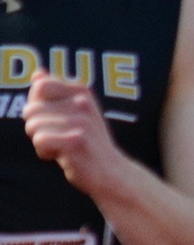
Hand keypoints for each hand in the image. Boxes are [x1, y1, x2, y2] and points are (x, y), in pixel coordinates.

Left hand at [21, 71, 129, 196]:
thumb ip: (54, 90)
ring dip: (41, 140)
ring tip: (61, 146)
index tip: (55, 118)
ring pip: (32, 126)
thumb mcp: (74, 111)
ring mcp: (81, 122)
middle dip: (37, 126)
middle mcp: (83, 103)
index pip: (39, 87)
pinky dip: (45, 152)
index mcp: (82, 91)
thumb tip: (37, 73)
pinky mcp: (75, 141)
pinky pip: (39, 141)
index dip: (38, 105)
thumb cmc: (88, 141)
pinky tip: (62, 155)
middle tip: (59, 136)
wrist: (111, 171)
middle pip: (31, 109)